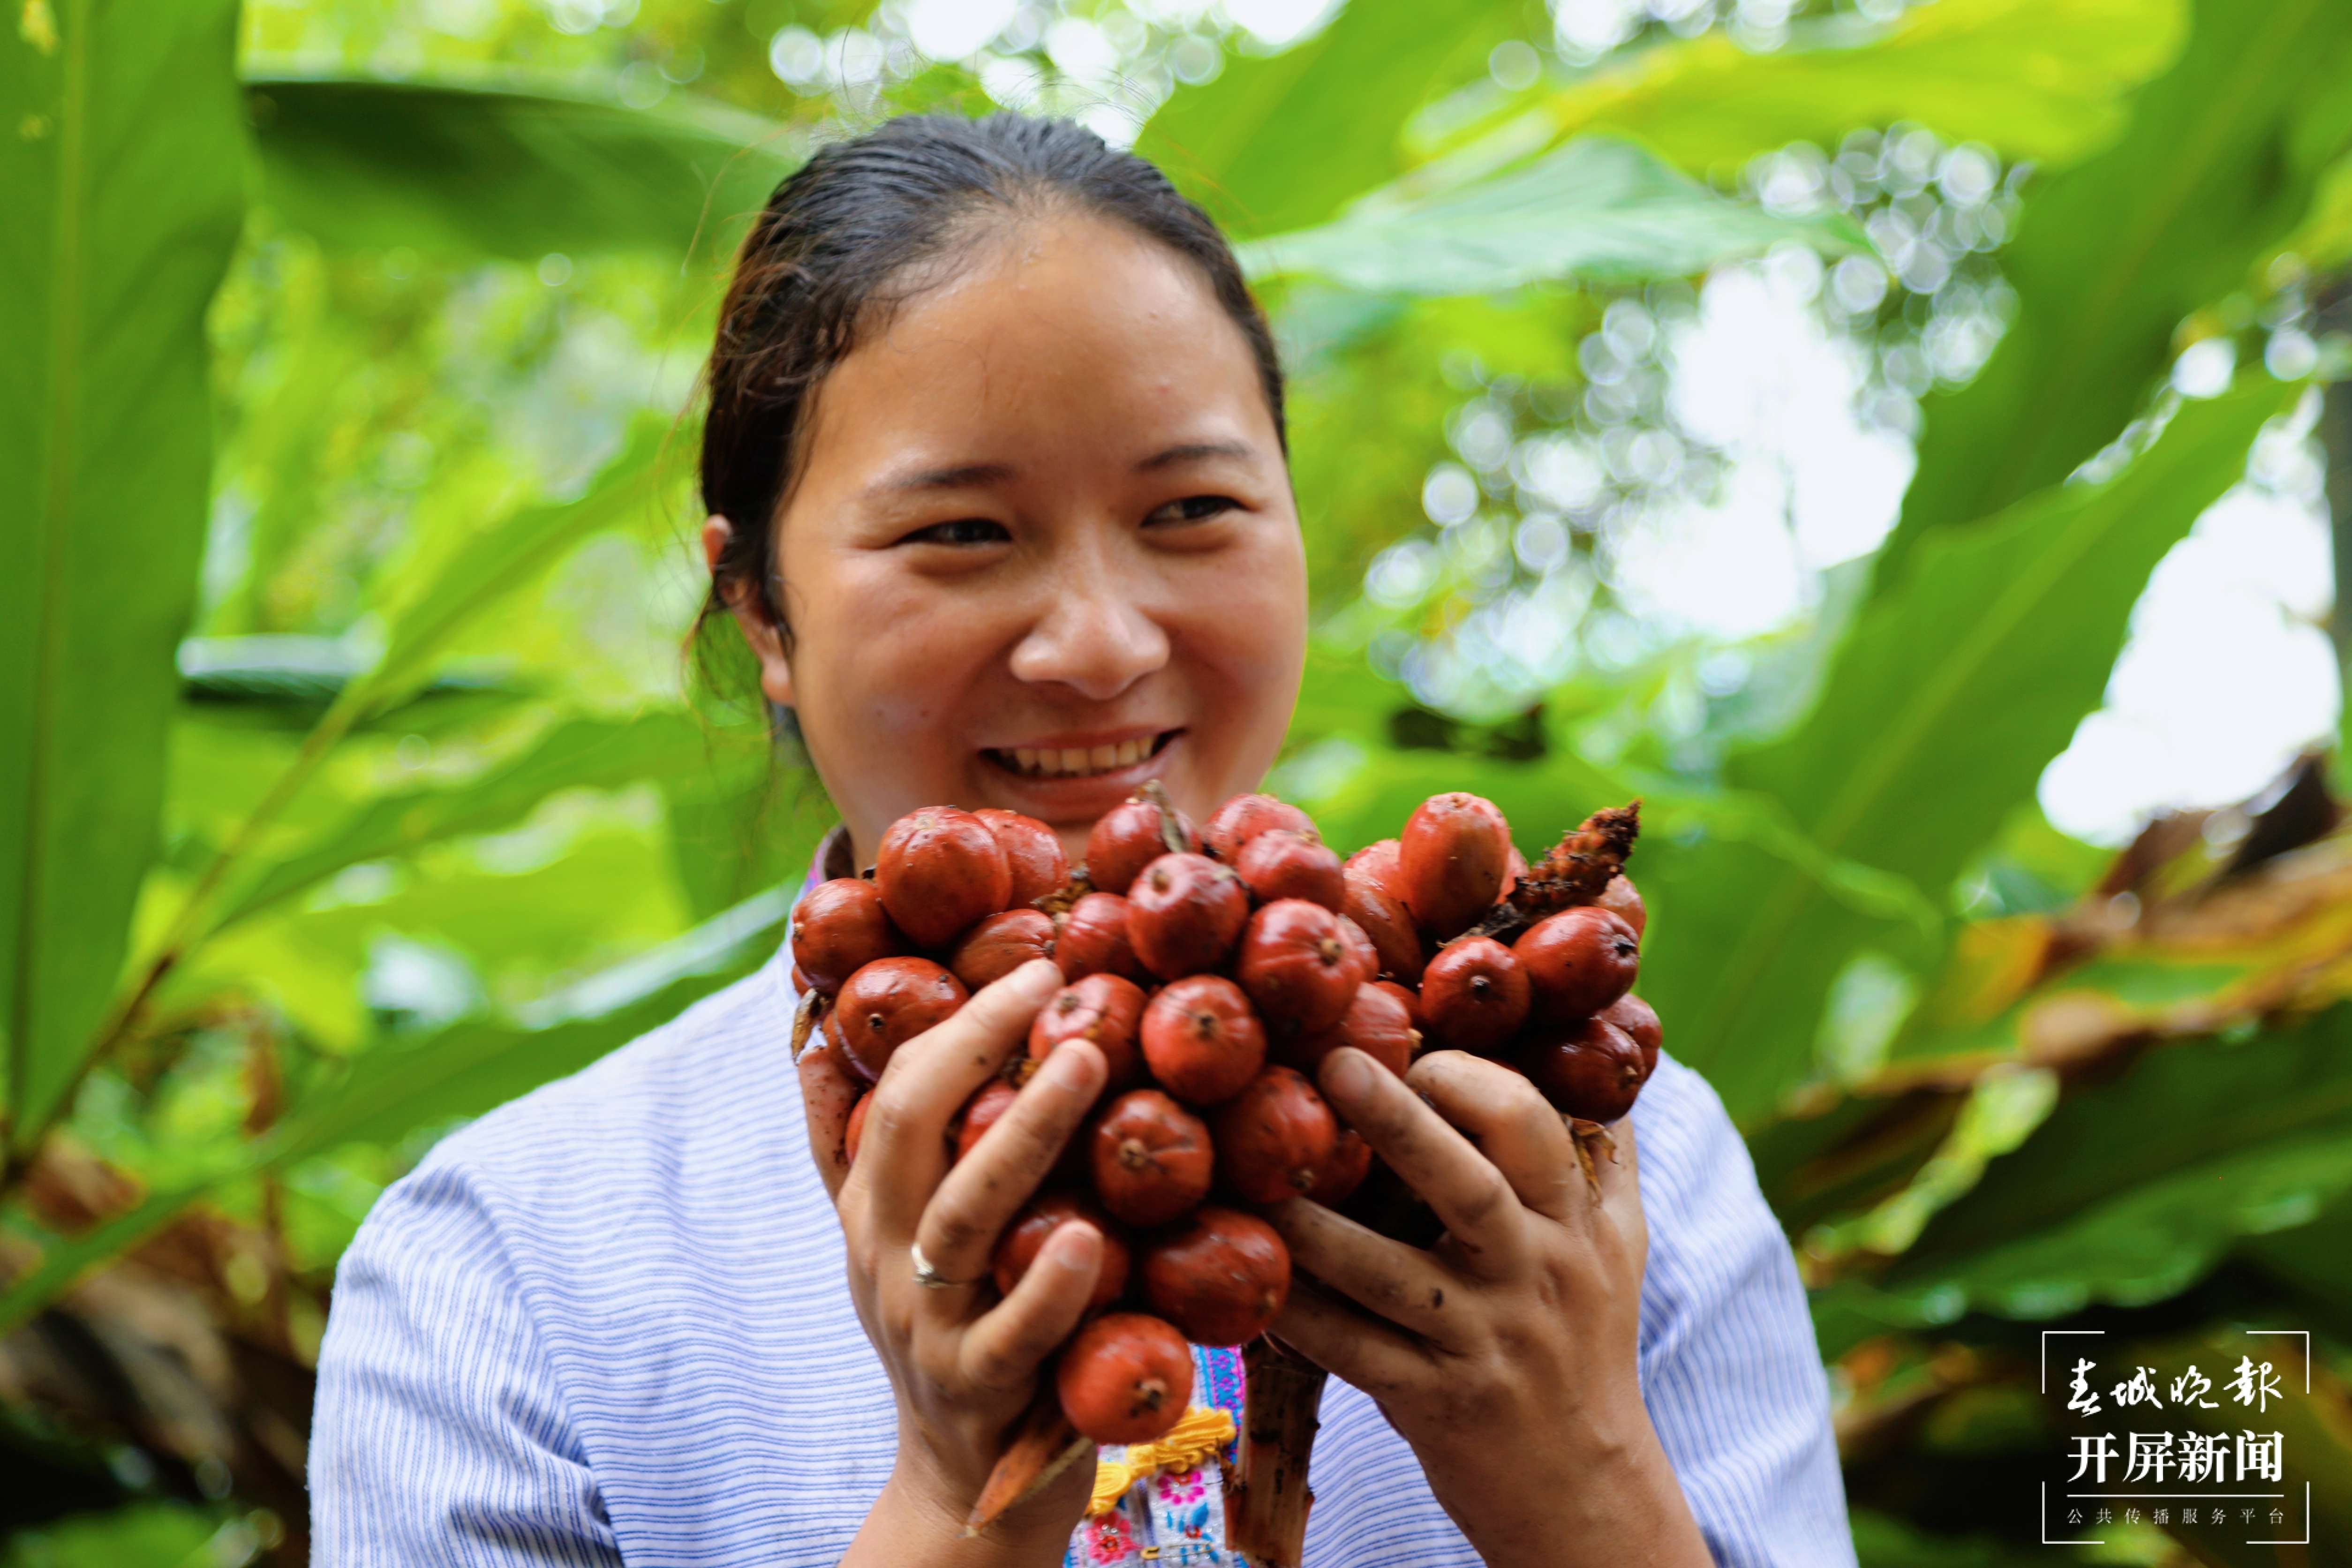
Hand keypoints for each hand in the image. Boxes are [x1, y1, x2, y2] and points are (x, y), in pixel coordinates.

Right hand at [799, 958, 1106, 1564]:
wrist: (958, 1488)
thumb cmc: (949, 1334)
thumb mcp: (890, 1240)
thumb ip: (857, 1149)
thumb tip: (814, 1038)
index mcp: (873, 1210)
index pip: (897, 1091)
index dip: (956, 1018)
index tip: (1030, 960)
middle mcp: (887, 1257)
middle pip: (912, 1131)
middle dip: (977, 1045)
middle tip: (1053, 982)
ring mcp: (928, 1324)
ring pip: (965, 1217)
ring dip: (1026, 1131)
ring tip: (1088, 1063)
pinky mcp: (981, 1391)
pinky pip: (1012, 1331)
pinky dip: (1049, 1282)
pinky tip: (1088, 1234)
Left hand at [1260, 1047, 1708, 1567]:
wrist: (1586, 1491)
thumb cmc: (1588, 1345)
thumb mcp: (1620, 1248)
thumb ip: (1607, 1158)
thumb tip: (1605, 1061)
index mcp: (1575, 1224)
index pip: (1532, 1126)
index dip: (1468, 1078)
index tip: (1407, 1047)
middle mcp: (1535, 1274)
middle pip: (1471, 1185)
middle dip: (1401, 1122)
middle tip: (1333, 1062)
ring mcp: (1485, 1340)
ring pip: (1392, 1273)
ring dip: (1318, 1227)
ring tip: (1255, 1179)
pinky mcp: (1438, 1402)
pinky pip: (1356, 1353)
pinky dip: (1301, 1319)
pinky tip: (1250, 1287)